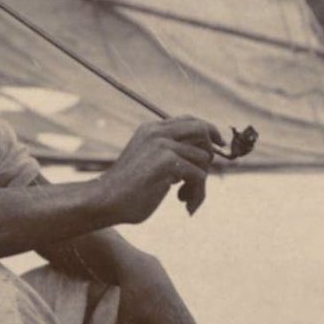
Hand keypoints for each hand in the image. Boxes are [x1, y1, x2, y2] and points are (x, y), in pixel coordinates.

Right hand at [99, 117, 223, 222]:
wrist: (104, 201)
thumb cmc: (127, 190)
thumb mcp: (150, 164)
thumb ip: (172, 156)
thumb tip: (205, 157)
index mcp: (151, 129)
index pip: (189, 120)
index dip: (209, 130)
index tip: (219, 143)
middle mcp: (157, 132)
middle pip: (202, 130)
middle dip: (210, 153)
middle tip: (201, 177)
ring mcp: (162, 144)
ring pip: (204, 158)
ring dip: (200, 183)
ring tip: (184, 196)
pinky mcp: (167, 161)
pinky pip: (199, 175)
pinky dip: (197, 193)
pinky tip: (183, 203)